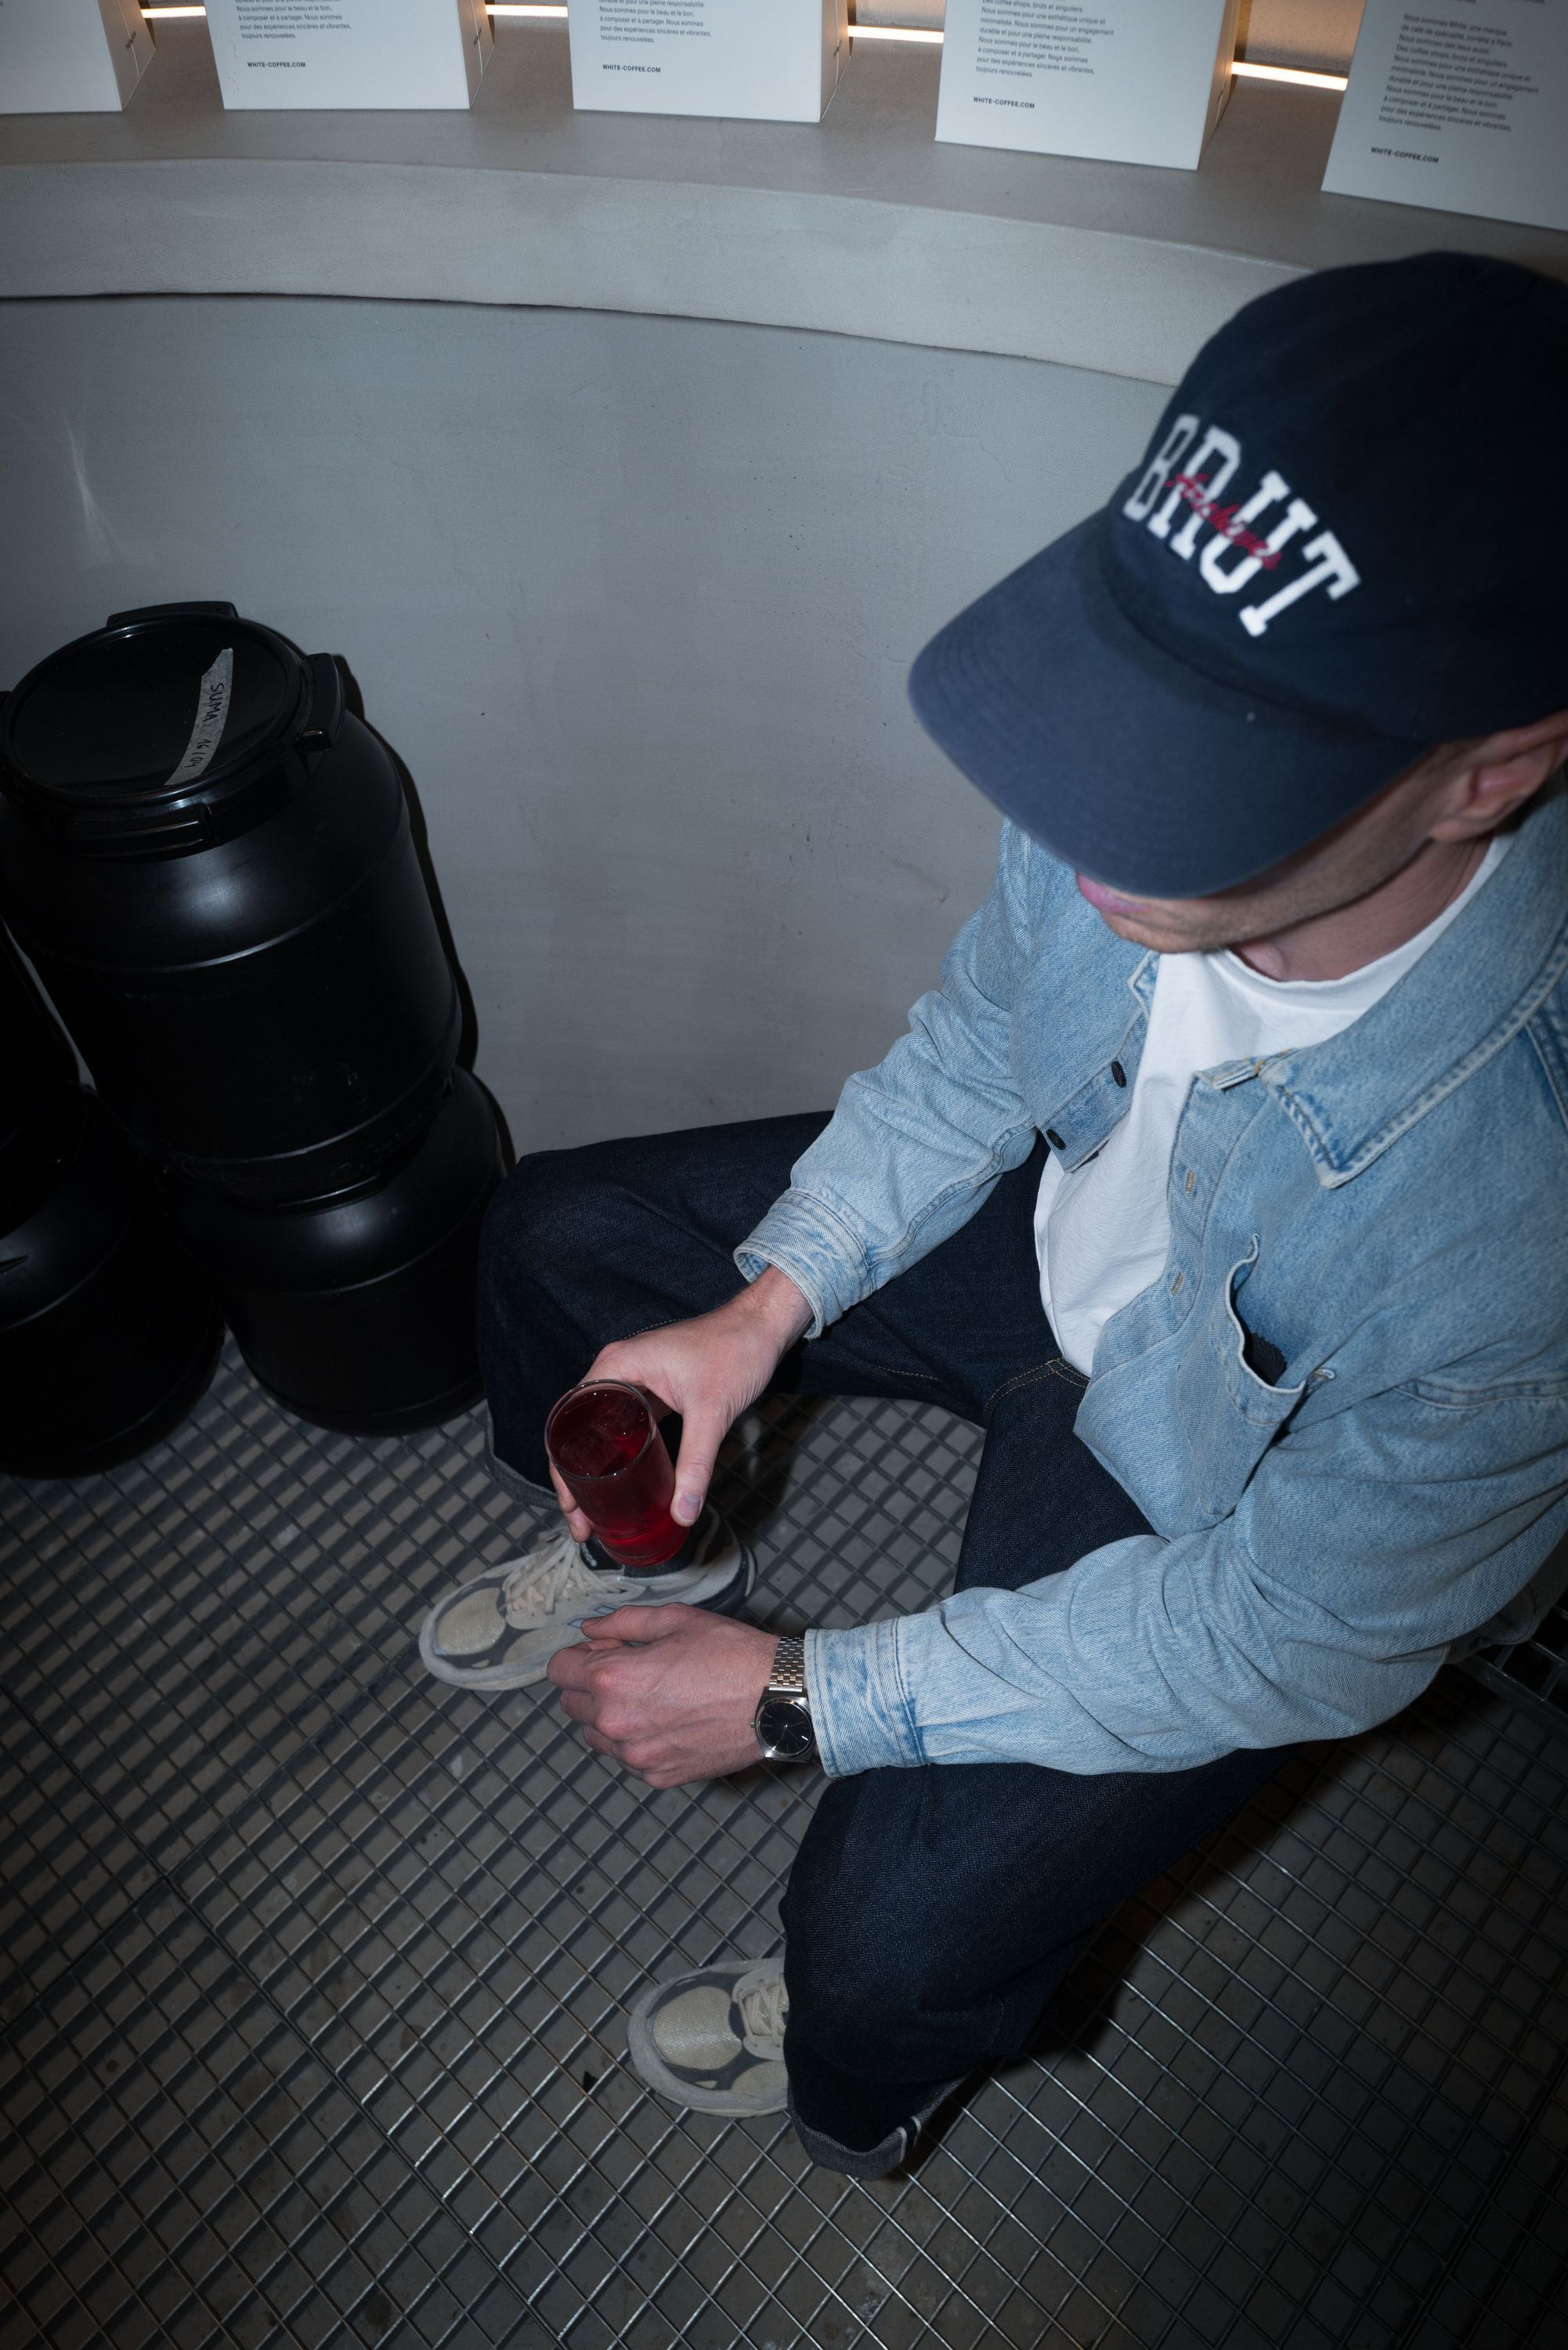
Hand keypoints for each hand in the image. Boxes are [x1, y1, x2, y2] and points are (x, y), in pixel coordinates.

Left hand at [547, 1605, 780, 1787]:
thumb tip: (589, 1629)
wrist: (776, 1699)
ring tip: (652, 1698)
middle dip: (590, 1685)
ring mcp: (636, 1755)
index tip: (603, 1650)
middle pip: (571, 1705)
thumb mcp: (674, 1619)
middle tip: (631, 1670)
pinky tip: (669, 1721)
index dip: (579, 1655)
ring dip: (610, 1716)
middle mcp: (616, 1722)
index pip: (559, 1671)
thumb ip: (621, 1623)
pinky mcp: (658, 1776)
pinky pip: (627, 1758)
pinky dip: (637, 1740)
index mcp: (613, 1679)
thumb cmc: (730, 1653)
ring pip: (596, 1736)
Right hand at [550, 1267, 811, 1538]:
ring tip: (598, 1509)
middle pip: (580, 1429)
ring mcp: (636, 1377)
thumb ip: (696, 1463)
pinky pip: (627, 1424)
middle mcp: (619, 1368)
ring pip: (603, 1429)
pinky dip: (623, 1453)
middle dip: (576, 1478)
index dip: (562, 1468)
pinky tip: (629, 1480)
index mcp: (617, 1365)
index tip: (571, 1505)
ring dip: (599, 1467)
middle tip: (582, 1520)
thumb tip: (683, 1512)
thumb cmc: (736, 1350)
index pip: (568, 1421)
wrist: (763, 1324)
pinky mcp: (655, 1387)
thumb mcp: (711, 1411)